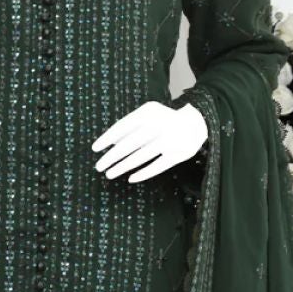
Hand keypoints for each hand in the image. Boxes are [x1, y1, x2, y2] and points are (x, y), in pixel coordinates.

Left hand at [91, 99, 206, 181]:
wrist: (197, 122)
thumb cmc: (164, 120)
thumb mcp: (147, 115)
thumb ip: (130, 125)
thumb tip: (109, 142)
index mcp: (149, 113)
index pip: (123, 126)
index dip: (107, 138)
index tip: (95, 149)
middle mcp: (159, 125)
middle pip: (130, 143)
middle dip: (112, 156)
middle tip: (99, 166)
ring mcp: (170, 140)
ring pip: (141, 156)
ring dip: (123, 166)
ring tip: (110, 174)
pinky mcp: (178, 154)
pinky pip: (157, 166)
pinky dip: (143, 173)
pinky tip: (131, 178)